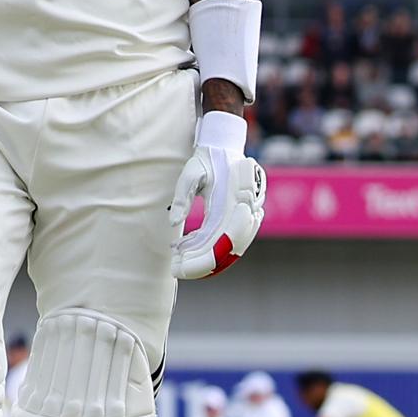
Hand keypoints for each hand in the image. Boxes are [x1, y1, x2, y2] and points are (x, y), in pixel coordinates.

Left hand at [169, 109, 263, 278]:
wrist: (225, 147)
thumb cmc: (207, 159)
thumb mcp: (190, 173)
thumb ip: (182, 196)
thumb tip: (173, 223)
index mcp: (231, 206)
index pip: (218, 247)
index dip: (199, 262)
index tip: (177, 266)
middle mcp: (241, 216)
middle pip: (224, 255)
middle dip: (199, 267)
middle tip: (175, 269)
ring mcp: (244, 219)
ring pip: (228, 253)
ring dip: (204, 260)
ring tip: (179, 259)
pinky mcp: (239, 220)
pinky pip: (228, 242)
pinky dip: (209, 249)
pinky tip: (188, 246)